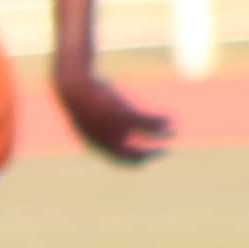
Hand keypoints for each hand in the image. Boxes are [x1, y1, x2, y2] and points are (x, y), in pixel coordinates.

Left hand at [56, 64, 170, 164]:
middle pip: (134, 155)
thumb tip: (103, 120)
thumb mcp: (86, 112)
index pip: (119, 159)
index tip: (146, 158)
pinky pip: (149, 122)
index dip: (134, 160)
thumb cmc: (78, 98)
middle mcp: (108, 141)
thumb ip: (94, 122)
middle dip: (151, 154)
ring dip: (162, 137)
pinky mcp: (126, 115)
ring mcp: (118, 129)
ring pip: (146, 137)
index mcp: (97, 144)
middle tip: (163, 152)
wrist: (75, 87)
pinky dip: (161, 121)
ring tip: (174, 132)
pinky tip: (169, 118)